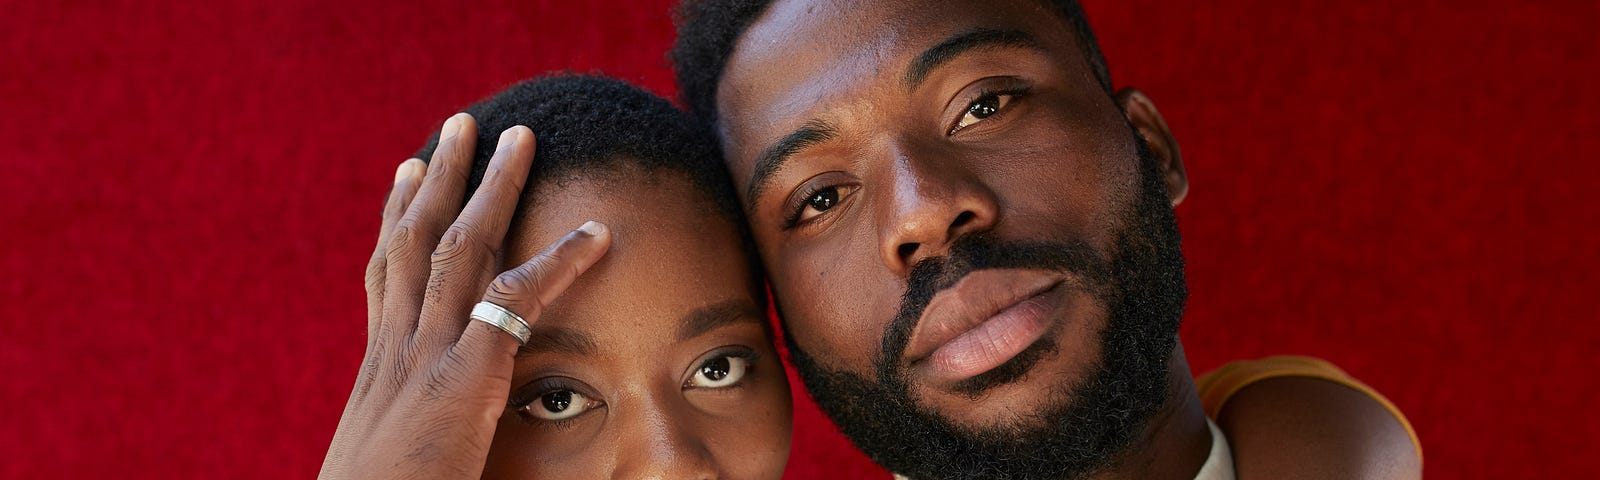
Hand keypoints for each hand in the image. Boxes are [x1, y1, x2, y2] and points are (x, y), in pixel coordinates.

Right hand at [320, 114, 610, 478]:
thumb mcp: (391, 463)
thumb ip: (415, 436)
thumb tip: (429, 442)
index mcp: (379, 372)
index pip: (386, 281)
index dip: (395, 224)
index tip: (405, 177)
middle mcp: (395, 352)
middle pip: (414, 243)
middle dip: (439, 180)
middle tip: (459, 126)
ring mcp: (424, 360)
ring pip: (458, 249)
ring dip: (490, 187)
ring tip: (516, 136)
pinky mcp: (462, 381)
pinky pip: (517, 302)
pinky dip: (558, 261)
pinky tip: (595, 234)